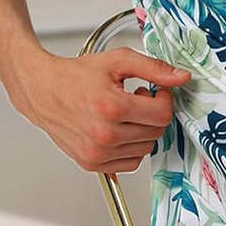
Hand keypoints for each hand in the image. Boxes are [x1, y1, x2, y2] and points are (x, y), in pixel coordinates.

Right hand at [11, 45, 191, 172]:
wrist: (42, 91)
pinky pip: (132, 161)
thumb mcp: (117, 61)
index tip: (153, 90)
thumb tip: (182, 78)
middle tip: (135, 98)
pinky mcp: (92, 164)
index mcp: (111, 108)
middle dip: (152, 113)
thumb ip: (153, 68)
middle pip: (157, 131)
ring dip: (142, 130)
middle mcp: (104, 135)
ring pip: (147, 147)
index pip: (162, 114)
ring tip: (123, 113)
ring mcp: (97, 153)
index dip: (164, 99)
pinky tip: (117, 128)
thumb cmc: (76, 76)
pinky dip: (131, 146)